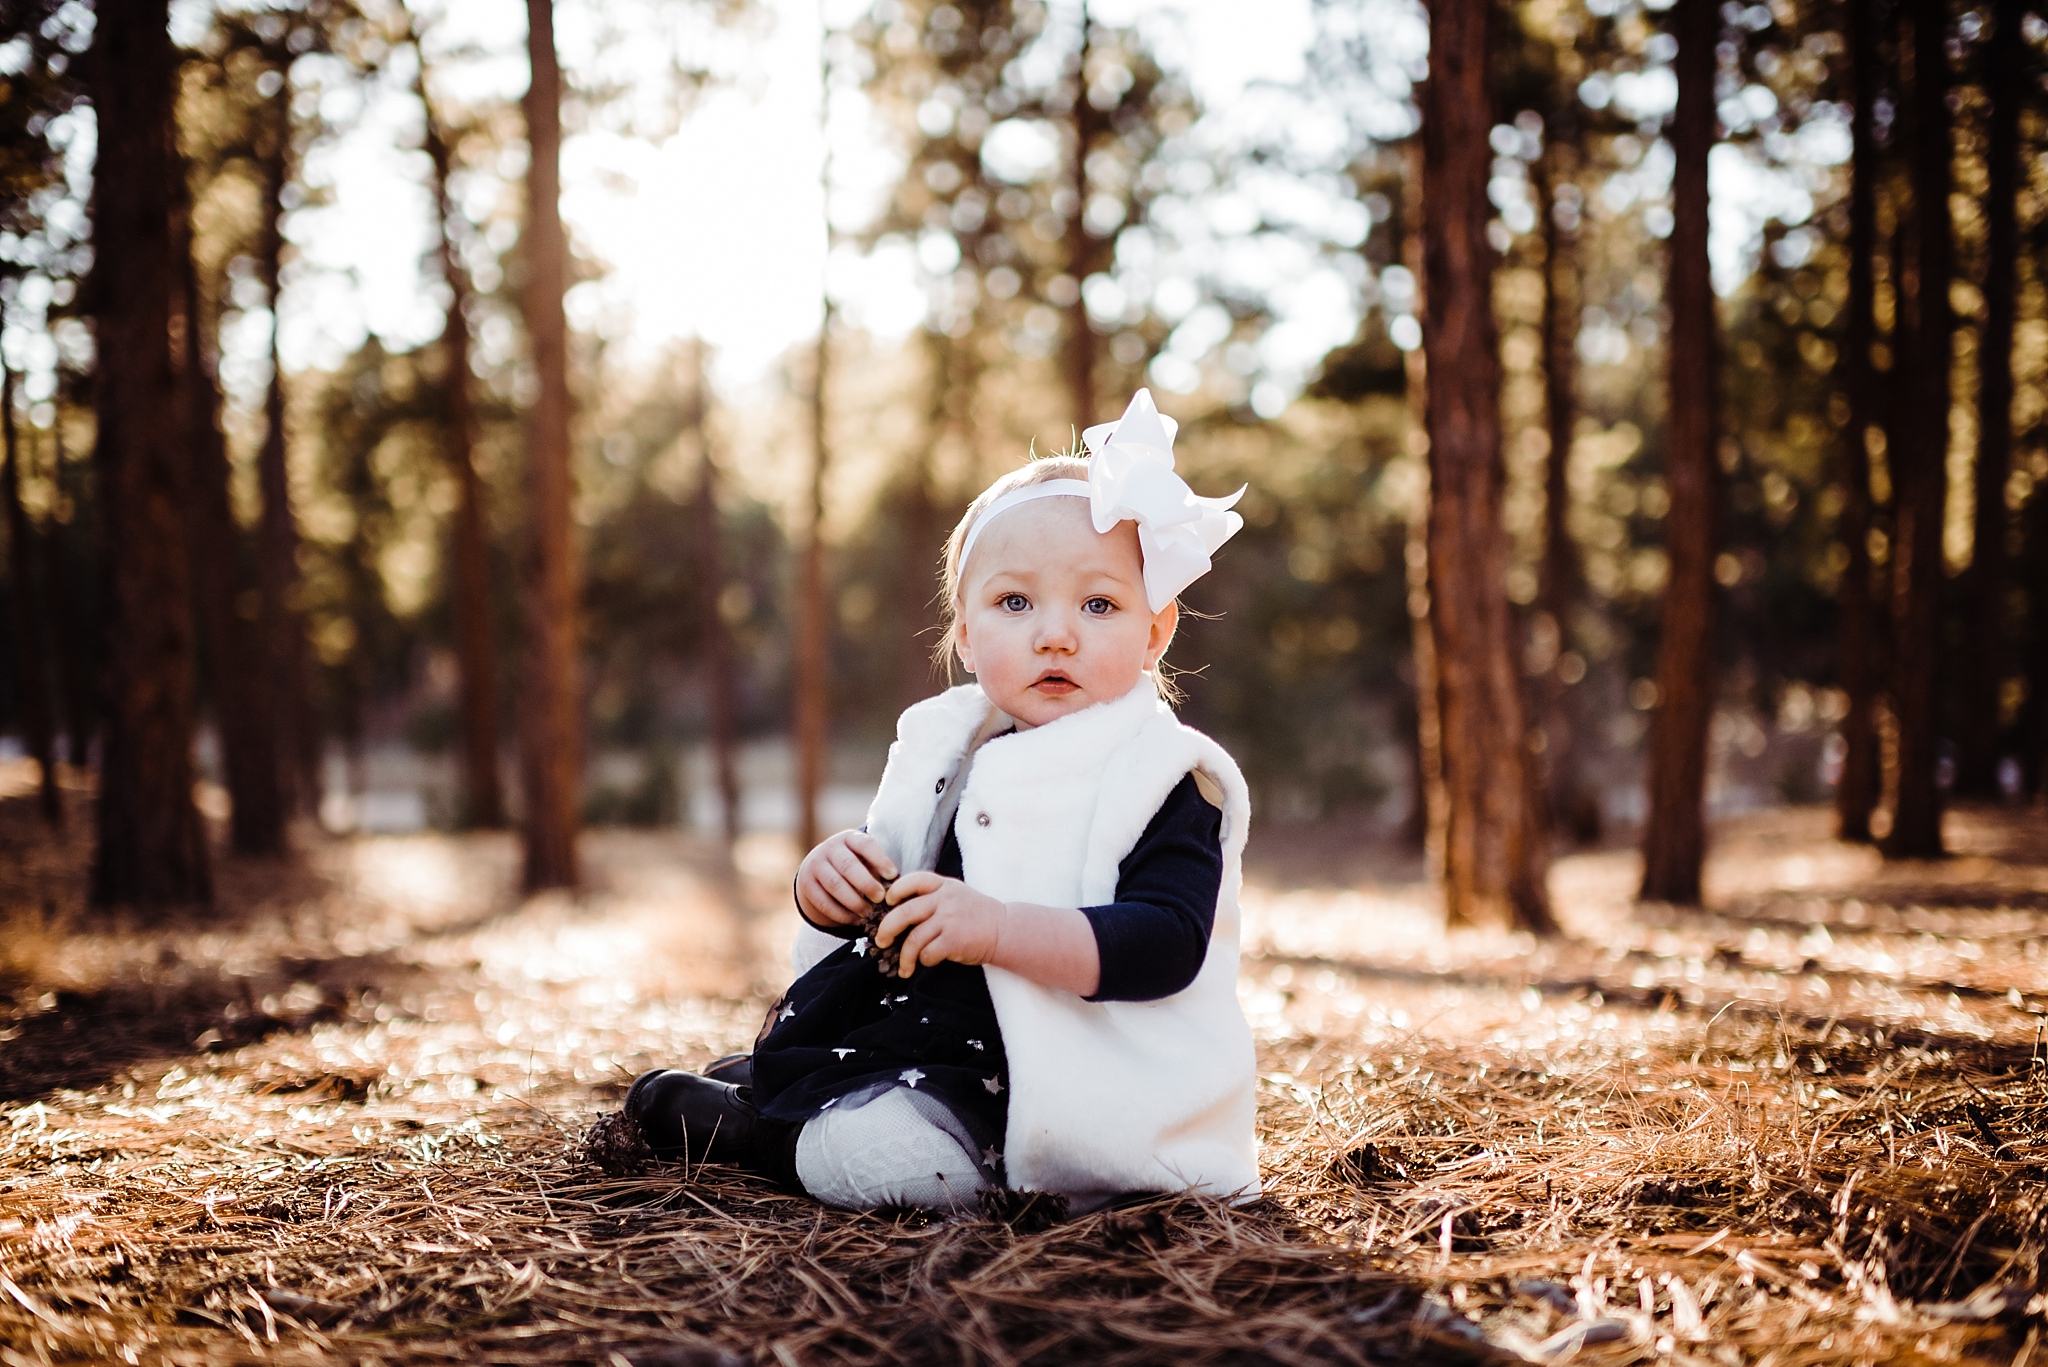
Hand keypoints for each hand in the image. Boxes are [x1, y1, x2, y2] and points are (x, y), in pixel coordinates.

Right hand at [795, 830, 897, 928]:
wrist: (819, 868)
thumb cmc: (855, 865)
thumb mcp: (865, 859)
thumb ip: (879, 869)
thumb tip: (898, 888)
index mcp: (849, 838)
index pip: (866, 844)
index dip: (880, 859)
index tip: (893, 875)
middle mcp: (830, 848)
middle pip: (848, 865)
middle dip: (866, 884)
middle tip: (880, 898)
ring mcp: (815, 865)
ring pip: (835, 885)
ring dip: (854, 902)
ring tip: (869, 913)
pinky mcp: (806, 884)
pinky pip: (823, 902)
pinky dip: (841, 914)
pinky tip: (854, 920)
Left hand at [876, 872, 1004, 976]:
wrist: (1005, 930)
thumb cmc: (976, 916)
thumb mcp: (956, 895)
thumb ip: (933, 897)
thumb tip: (898, 911)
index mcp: (944, 885)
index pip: (913, 881)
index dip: (896, 891)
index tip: (888, 902)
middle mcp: (945, 899)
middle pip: (904, 913)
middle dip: (886, 929)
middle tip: (881, 941)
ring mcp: (950, 919)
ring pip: (913, 939)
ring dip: (904, 957)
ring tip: (903, 967)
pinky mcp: (954, 940)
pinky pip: (927, 953)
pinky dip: (924, 961)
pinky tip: (927, 962)